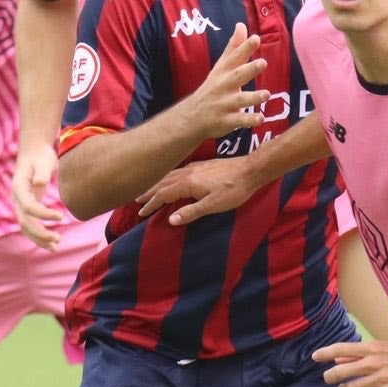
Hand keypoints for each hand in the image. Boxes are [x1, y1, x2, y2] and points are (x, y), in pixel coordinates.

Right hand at [12, 142, 64, 249]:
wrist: (34, 153)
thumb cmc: (41, 156)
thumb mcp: (44, 160)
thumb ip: (42, 172)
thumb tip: (40, 183)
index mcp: (18, 187)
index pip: (28, 207)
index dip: (43, 214)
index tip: (61, 216)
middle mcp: (16, 199)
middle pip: (24, 222)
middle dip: (40, 233)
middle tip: (58, 239)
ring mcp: (20, 205)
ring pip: (26, 228)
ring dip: (39, 239)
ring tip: (55, 247)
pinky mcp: (27, 208)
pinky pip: (30, 225)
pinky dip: (39, 236)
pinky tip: (52, 245)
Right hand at [138, 157, 258, 225]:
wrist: (250, 170)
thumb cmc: (234, 190)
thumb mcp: (213, 205)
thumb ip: (191, 212)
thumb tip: (170, 220)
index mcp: (188, 183)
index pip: (163, 194)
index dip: (151, 204)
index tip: (141, 212)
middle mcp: (188, 173)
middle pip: (163, 183)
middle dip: (149, 192)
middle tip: (137, 199)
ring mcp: (195, 167)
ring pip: (170, 175)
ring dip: (157, 183)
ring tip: (149, 189)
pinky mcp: (202, 166)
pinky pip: (178, 171)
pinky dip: (169, 177)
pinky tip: (171, 179)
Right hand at [177, 24, 268, 140]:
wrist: (193, 116)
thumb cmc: (213, 87)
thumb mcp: (221, 67)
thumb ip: (234, 47)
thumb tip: (241, 25)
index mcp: (224, 71)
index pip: (235, 57)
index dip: (245, 48)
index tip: (255, 38)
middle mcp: (224, 86)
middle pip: (237, 76)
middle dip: (249, 69)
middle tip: (263, 62)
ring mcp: (224, 104)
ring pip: (240, 100)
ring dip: (253, 97)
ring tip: (267, 94)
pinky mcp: (226, 120)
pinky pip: (239, 120)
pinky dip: (249, 120)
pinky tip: (261, 119)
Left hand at [313, 339, 387, 386]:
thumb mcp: (384, 347)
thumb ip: (362, 353)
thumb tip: (341, 356)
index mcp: (371, 348)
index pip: (341, 349)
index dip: (325, 353)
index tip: (314, 357)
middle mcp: (372, 362)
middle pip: (340, 371)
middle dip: (331, 377)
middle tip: (330, 379)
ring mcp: (379, 379)